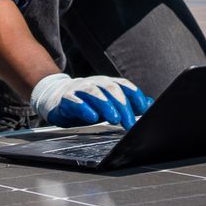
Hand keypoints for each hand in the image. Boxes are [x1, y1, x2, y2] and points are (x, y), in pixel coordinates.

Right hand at [30, 73, 152, 128]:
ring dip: (106, 105)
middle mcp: (94, 83)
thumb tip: (149, 104)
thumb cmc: (87, 103)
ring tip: (114, 118)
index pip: (123, 85)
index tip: (143, 109)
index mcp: (106, 84)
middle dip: (122, 105)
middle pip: (110, 89)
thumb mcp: (108, 103)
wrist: (56, 97)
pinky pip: (75, 101)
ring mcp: (79, 90)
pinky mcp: (66, 99)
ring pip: (94, 92)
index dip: (134, 95)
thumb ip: (127, 103)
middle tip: (130, 122)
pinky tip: (92, 116)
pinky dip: (84, 108)